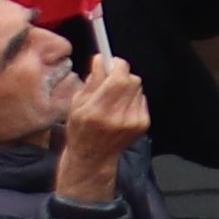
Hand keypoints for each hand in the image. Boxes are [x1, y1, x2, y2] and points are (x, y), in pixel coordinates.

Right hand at [53, 52, 148, 206]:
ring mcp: (132, 121)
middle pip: (132, 80)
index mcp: (96, 111)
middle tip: (111, 80)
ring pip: (138, 88)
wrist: (93, 158)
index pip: (119, 78)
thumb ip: (91, 81)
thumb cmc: (80, 130)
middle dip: (122, 76)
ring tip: (114, 100)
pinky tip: (121, 109)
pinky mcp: (143, 124)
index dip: (117, 66)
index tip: (112, 63)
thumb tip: (102, 60)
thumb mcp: (76, 105)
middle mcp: (117, 117)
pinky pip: (142, 99)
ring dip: (127, 88)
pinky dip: (133, 99)